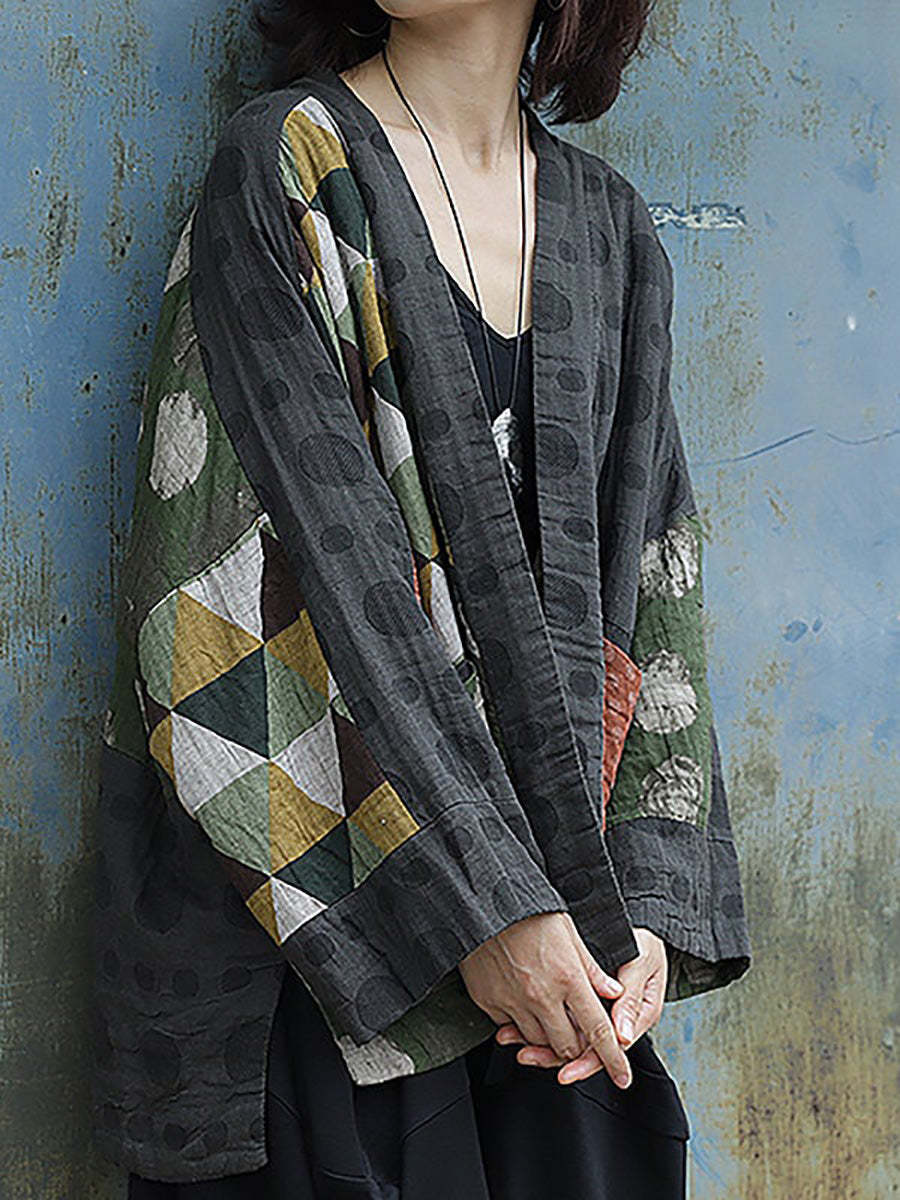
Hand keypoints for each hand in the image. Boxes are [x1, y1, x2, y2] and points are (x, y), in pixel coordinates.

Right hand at [458, 910, 634, 1088]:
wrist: (482, 902)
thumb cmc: (530, 911)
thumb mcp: (569, 932)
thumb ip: (592, 968)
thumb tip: (614, 992)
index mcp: (568, 978)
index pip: (598, 1031)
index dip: (614, 1059)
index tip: (623, 1078)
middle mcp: (542, 996)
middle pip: (567, 1046)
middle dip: (578, 1048)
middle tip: (578, 1035)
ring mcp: (512, 1001)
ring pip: (537, 1042)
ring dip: (548, 1037)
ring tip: (550, 1016)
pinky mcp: (488, 1001)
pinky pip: (508, 1027)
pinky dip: (519, 1024)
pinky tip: (522, 1003)